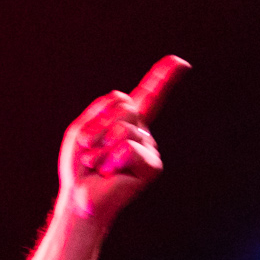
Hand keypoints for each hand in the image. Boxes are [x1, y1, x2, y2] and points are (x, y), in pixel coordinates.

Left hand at [58, 54, 187, 222]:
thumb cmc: (80, 167)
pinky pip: (130, 148)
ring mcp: (149, 148)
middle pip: (125, 106)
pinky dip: (112, 160)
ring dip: (101, 146)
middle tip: (88, 149)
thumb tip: (131, 109)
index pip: (148, 95)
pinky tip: (110, 173)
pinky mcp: (152, 166)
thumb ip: (104, 111)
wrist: (80, 196)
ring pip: (124, 128)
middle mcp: (141, 132)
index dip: (164, 77)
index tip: (179, 63)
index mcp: (126, 121)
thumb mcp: (82, 130)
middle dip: (98, 125)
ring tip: (98, 164)